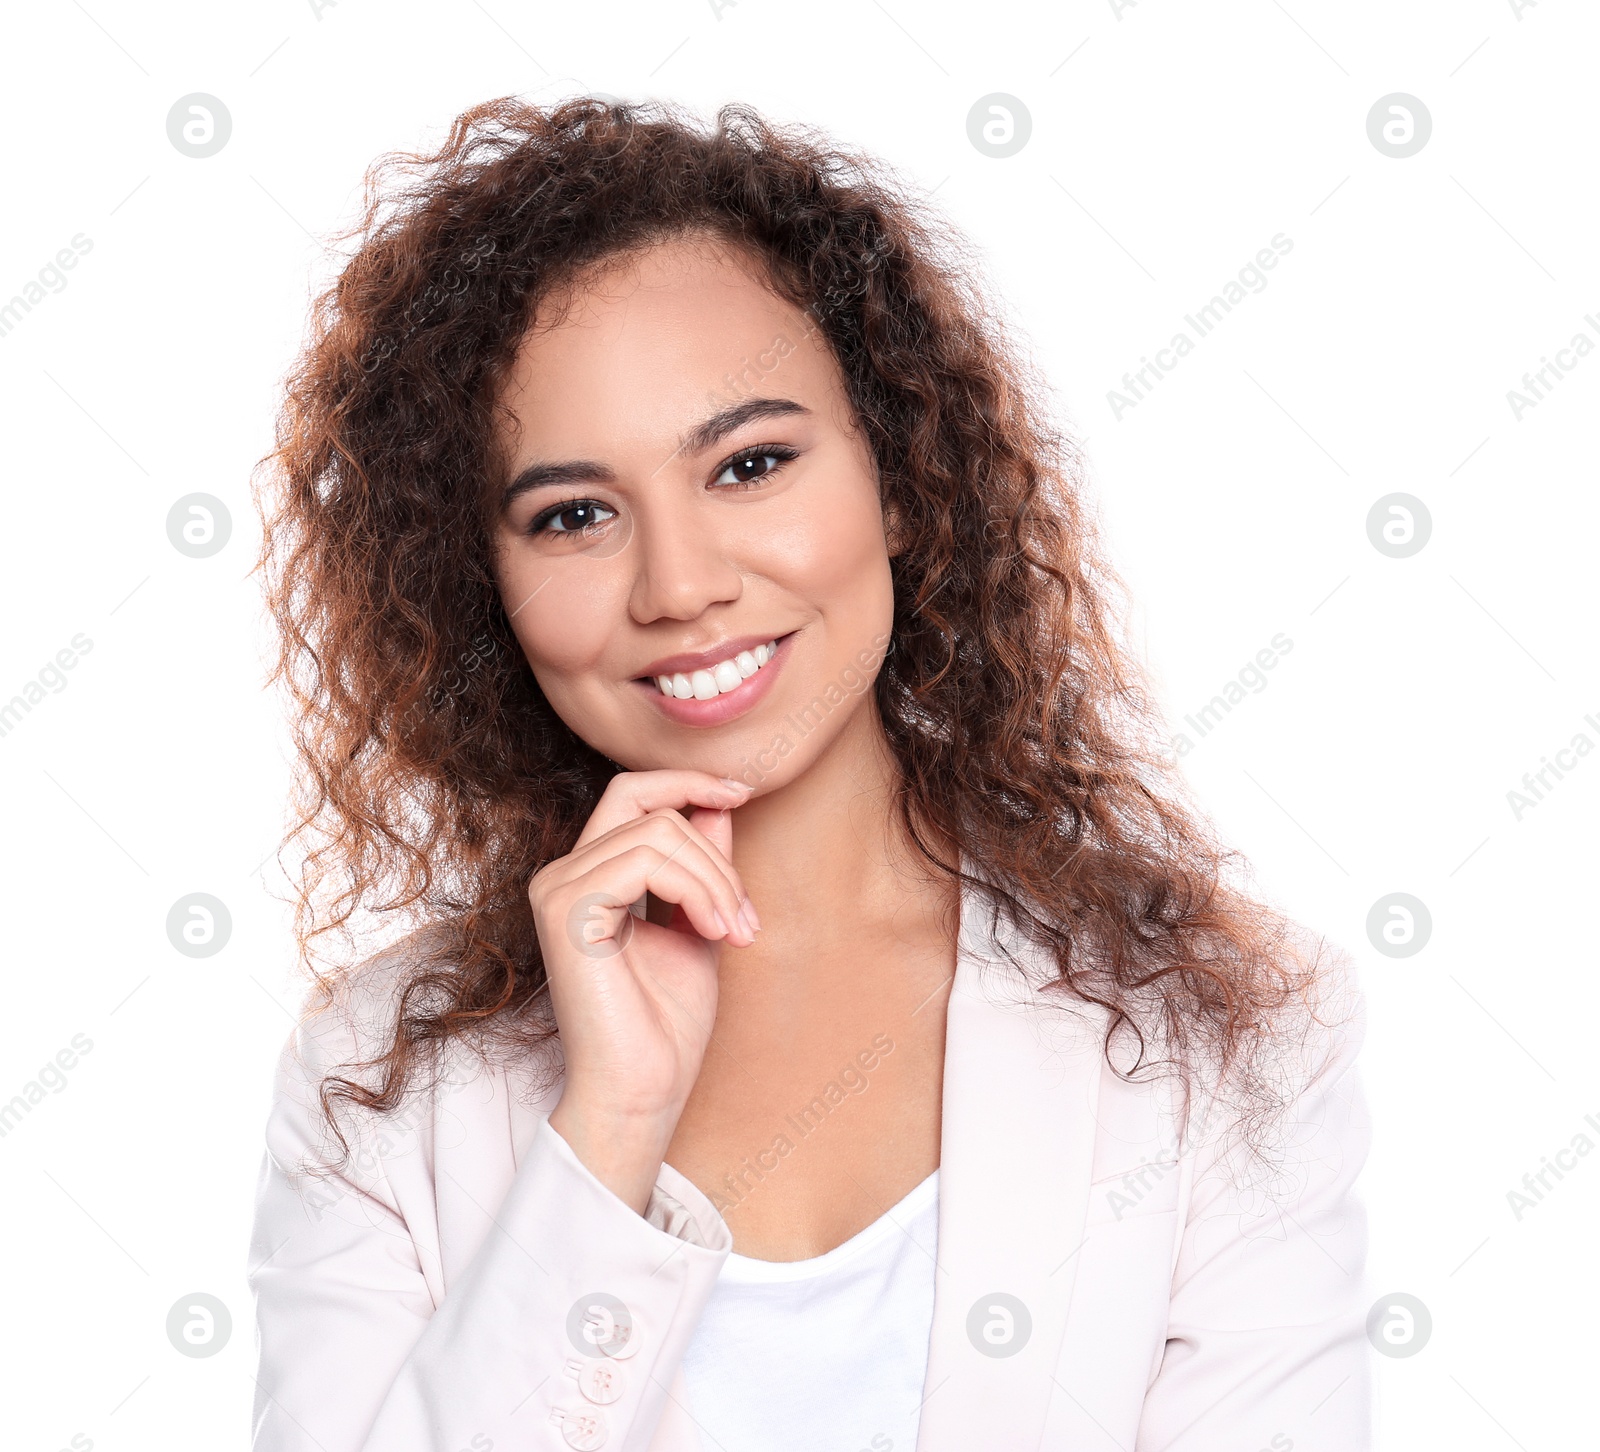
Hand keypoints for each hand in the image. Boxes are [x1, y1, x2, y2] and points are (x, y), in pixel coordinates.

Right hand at [530, 770, 758, 1213]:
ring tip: (736, 931)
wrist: (643, 1092)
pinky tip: (714, 932)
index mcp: (588, 876)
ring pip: (657, 832)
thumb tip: (719, 802)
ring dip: (715, 879)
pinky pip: (645, 862)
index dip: (687, 782)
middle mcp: (563, 876)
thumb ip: (703, 865)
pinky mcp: (566, 911)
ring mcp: (558, 890)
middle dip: (712, 845)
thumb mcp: (700, 923)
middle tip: (745, 912)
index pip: (632, 793)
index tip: (742, 792)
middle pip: (644, 801)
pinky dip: (696, 890)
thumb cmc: (666, 1024)